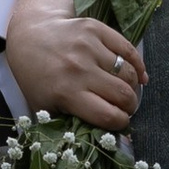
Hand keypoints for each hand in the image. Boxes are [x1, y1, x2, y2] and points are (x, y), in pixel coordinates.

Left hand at [2, 6, 145, 131]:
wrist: (29, 36)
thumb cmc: (36, 78)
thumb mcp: (45, 107)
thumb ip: (70, 123)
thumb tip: (101, 139)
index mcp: (65, 92)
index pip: (108, 115)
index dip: (120, 123)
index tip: (121, 123)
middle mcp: (78, 69)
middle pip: (122, 95)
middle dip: (130, 106)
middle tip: (126, 108)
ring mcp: (88, 46)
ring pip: (128, 73)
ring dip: (133, 86)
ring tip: (128, 91)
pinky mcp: (96, 28)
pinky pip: (128, 49)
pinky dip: (138, 65)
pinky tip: (138, 75)